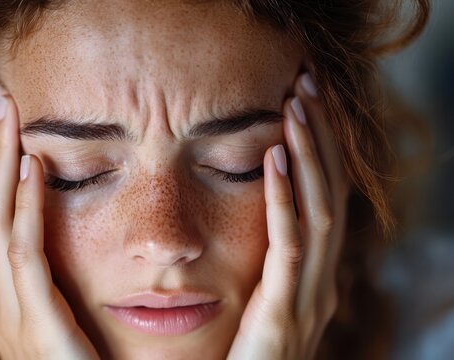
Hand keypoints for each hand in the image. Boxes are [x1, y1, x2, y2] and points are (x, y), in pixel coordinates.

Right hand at [0, 85, 98, 358]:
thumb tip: (63, 225)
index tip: (8, 121)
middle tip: (1, 98)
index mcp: (4, 296)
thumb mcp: (68, 313)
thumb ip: (56, 278)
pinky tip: (30, 169)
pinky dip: (23, 209)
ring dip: (0, 164)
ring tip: (11, 115)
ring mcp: (8, 314)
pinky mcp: (33, 324)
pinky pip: (22, 255)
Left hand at [227, 73, 348, 358]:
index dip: (321, 151)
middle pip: (330, 194)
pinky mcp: (282, 311)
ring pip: (318, 211)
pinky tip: (273, 157)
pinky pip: (288, 245)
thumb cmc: (241, 354)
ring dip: (308, 156)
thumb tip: (256, 216)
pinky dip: (284, 198)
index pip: (326, 199)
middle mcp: (321, 281)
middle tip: (308, 86)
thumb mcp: (260, 300)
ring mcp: (308, 297)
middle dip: (322, 140)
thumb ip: (265, 264)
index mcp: (314, 276)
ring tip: (295, 107)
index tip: (306, 104)